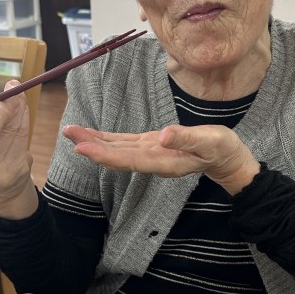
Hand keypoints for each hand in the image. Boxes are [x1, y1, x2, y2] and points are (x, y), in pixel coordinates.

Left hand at [63, 123, 260, 194]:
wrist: (226, 158)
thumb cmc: (221, 148)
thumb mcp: (210, 141)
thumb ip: (188, 139)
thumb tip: (164, 136)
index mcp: (164, 162)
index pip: (129, 159)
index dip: (105, 154)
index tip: (84, 148)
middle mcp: (152, 161)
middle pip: (116, 155)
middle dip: (91, 146)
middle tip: (68, 134)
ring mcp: (149, 155)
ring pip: (116, 149)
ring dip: (94, 142)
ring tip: (71, 131)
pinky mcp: (150, 146)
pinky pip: (124, 144)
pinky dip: (106, 139)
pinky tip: (91, 136)